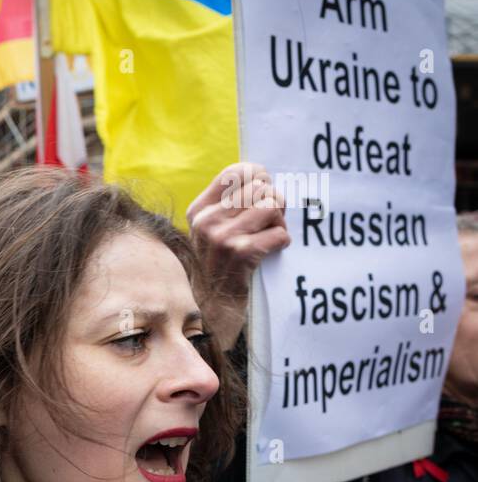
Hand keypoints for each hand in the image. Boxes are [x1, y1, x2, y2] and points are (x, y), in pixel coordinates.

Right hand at [186, 162, 288, 350]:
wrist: (209, 309)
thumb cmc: (217, 267)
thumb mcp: (209, 232)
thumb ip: (228, 206)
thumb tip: (264, 179)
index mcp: (199, 210)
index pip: (236, 172)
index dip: (259, 177)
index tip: (263, 191)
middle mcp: (208, 221)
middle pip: (260, 187)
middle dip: (272, 202)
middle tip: (269, 221)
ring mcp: (223, 237)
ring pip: (272, 205)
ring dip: (279, 221)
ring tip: (269, 235)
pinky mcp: (242, 254)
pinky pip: (279, 233)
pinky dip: (282, 241)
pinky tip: (271, 251)